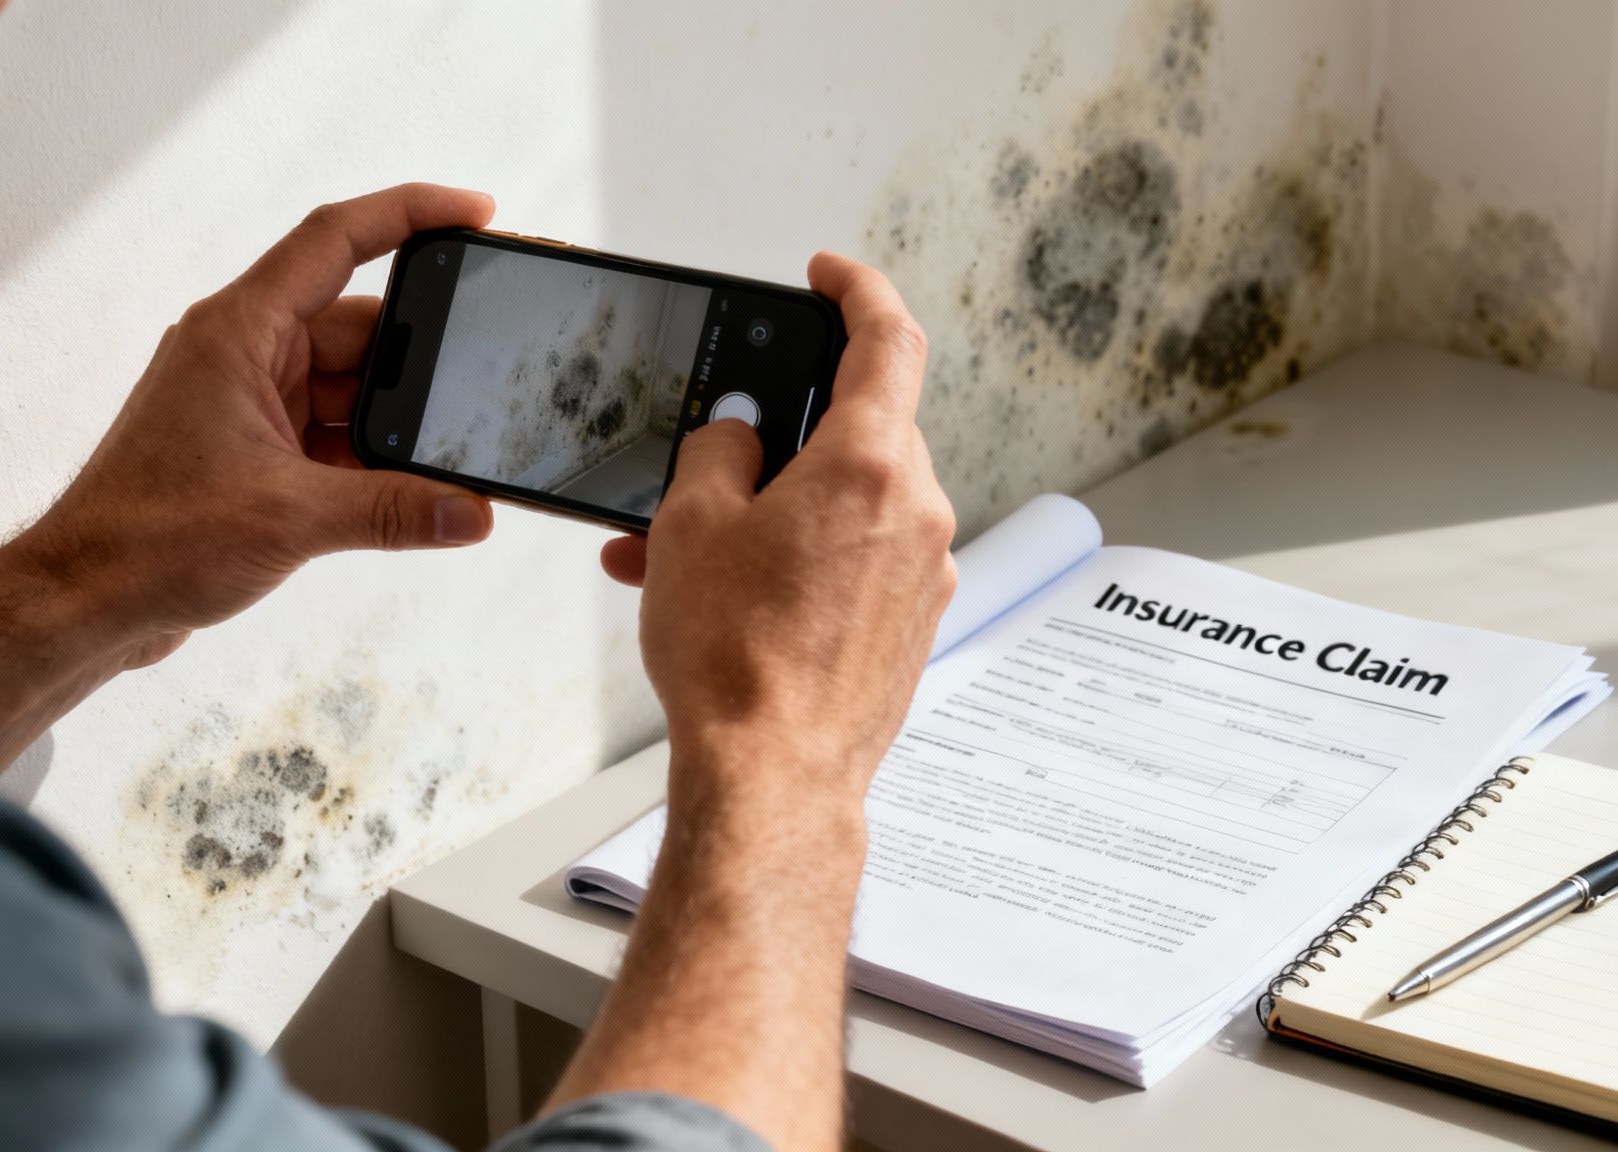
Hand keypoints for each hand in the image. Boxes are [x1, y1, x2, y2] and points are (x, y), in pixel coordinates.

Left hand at [16, 183, 498, 663]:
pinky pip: (335, 432)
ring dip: (397, 419)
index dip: (409, 213)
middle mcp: (244, 353)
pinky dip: (375, 456)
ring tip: (450, 449)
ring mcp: (249, 402)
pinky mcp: (256, 451)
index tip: (475, 211)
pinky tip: (412, 487)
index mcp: (238, 331)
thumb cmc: (147, 540)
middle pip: (359, 325)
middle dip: (422, 355)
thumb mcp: (290, 518)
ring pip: (351, 386)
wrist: (84, 602)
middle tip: (482, 377)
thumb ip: (393, 510)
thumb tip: (473, 512)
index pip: (335, 241)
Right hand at [549, 254, 954, 1151]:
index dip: (856, 289)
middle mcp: (918, 512)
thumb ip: (719, 451)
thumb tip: (737, 438)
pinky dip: (805, 554)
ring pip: (854, 500)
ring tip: (693, 545)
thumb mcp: (691, 525)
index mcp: (873, 465)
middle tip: (722, 451)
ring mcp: (925, 573)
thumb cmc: (737, 663)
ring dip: (784, 503)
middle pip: (865, 427)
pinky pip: (860, 558)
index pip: (887, 337)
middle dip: (791, 430)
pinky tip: (735, 590)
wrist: (774, 780)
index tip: (828, 276)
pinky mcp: (914, 624)